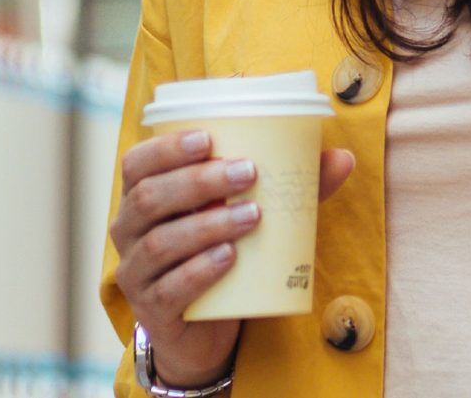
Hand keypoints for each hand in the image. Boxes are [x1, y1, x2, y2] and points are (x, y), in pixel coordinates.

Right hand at [112, 130, 358, 384]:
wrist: (202, 333)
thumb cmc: (219, 257)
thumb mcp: (242, 218)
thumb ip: (286, 189)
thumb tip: (342, 158)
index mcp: (141, 198)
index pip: (137, 163)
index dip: (166, 147)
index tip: (208, 138)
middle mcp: (127, 231)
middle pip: (150, 198)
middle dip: (198, 181)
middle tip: (248, 173)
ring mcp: (135, 274)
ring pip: (160, 242)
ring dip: (208, 224)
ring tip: (251, 215)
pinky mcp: (152, 311)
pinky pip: (170, 289)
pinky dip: (199, 270)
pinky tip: (228, 258)